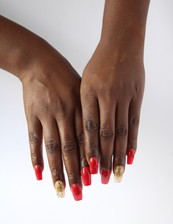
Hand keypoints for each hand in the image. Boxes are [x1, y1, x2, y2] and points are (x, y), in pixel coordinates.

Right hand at [21, 39, 86, 199]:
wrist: (40, 62)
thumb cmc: (66, 78)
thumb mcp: (83, 91)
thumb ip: (89, 114)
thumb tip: (97, 139)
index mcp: (81, 108)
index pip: (87, 140)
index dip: (91, 160)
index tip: (95, 179)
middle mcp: (65, 114)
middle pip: (71, 149)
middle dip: (76, 172)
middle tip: (79, 193)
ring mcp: (47, 116)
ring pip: (53, 148)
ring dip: (57, 170)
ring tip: (60, 190)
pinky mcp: (32, 116)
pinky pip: (34, 140)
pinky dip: (36, 158)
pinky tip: (39, 174)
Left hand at [81, 41, 144, 182]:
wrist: (121, 44)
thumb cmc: (99, 65)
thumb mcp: (85, 82)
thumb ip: (85, 107)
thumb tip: (83, 134)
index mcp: (89, 94)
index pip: (88, 128)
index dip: (89, 149)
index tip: (89, 168)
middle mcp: (107, 97)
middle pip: (106, 134)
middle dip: (105, 158)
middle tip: (104, 179)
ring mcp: (124, 97)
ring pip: (122, 132)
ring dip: (119, 155)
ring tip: (118, 173)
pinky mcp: (137, 98)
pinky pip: (134, 123)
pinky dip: (133, 141)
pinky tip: (131, 156)